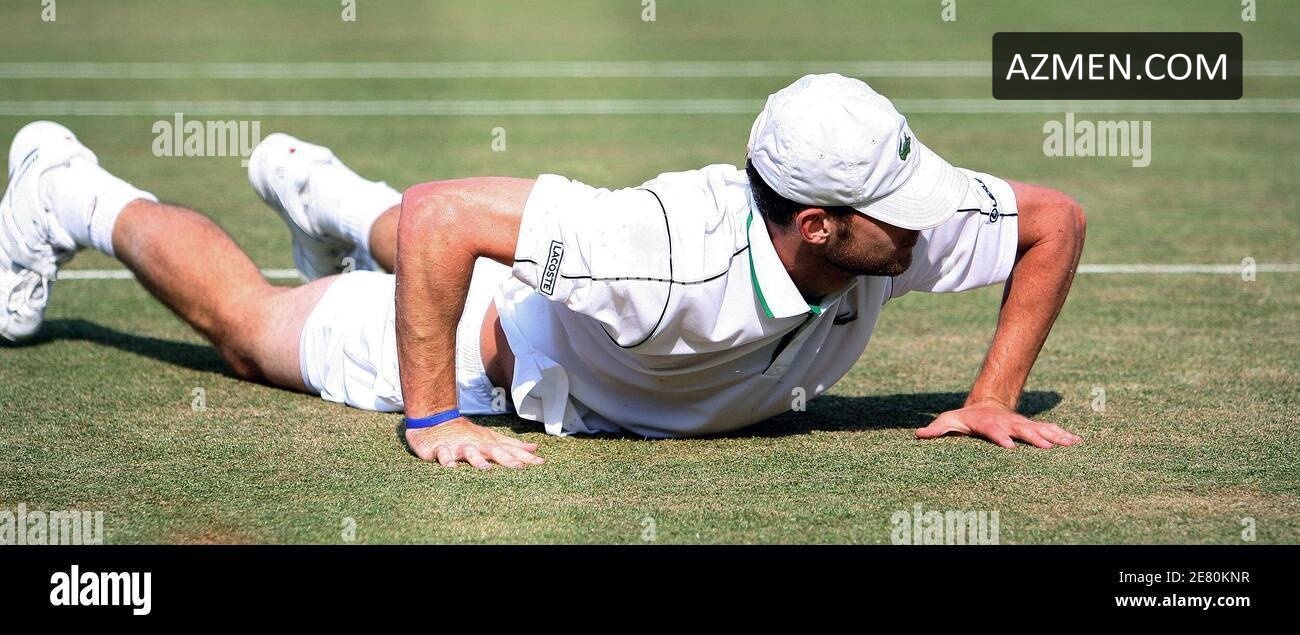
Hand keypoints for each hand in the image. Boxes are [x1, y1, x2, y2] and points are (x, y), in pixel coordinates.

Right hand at [404, 417, 544, 468]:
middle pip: (493, 450)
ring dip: (478, 460)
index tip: (541, 463)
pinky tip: (451, 468)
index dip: (525, 456)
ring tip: (487, 470)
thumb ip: (512, 445)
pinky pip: (443, 454)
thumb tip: (535, 448)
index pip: (510, 450)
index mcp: (488, 444)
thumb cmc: (467, 434)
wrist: (436, 421)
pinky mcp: (440, 448)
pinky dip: (447, 460)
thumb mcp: (490, 439)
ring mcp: (458, 446)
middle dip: (506, 459)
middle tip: (519, 468)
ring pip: (470, 452)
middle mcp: (476, 445)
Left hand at [915, 400, 1082, 448]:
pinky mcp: (1032, 428)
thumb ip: (936, 429)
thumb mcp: (948, 421)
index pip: (995, 431)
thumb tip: (918, 435)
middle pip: (1023, 430)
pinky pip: (1050, 430)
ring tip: (1071, 443)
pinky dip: (1064, 435)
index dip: (1001, 438)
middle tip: (1047, 448)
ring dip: (1056, 436)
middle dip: (1034, 438)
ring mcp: (1022, 425)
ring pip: (1041, 429)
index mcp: (989, 424)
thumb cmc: (965, 418)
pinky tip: (1078, 442)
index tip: (1009, 446)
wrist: (985, 405)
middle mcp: (1009, 424)